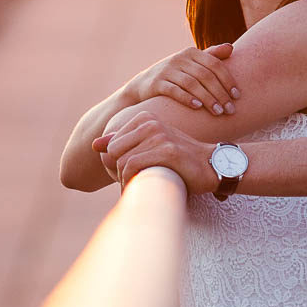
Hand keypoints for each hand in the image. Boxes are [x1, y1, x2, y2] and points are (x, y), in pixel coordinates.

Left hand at [93, 105, 216, 191]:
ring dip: (124, 180)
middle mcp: (150, 122)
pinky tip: (138, 189)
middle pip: (114, 151)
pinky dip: (131, 182)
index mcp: (144, 118)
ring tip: (133, 188)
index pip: (112, 143)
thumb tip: (95, 144)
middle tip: (128, 184)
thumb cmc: (179, 159)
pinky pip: (133, 166)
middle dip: (117, 171)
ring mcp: (159, 135)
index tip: (127, 174)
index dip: (115, 163)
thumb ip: (124, 142)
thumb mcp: (150, 146)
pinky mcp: (166, 150)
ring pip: (122, 160)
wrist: (212, 166)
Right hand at [127, 43, 238, 116]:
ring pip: (192, 84)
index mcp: (191, 52)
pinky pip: (174, 90)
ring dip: (207, 99)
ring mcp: (166, 70)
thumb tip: (231, 47)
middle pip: (205, 75)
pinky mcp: (156, 83)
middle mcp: (179, 58)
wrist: (143, 84)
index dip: (228, 80)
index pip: (215, 65)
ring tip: (218, 112)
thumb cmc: (175, 75)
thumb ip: (211, 56)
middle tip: (230, 110)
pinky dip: (187, 98)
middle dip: (220, 93)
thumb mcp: (192, 64)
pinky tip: (198, 108)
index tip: (237, 96)